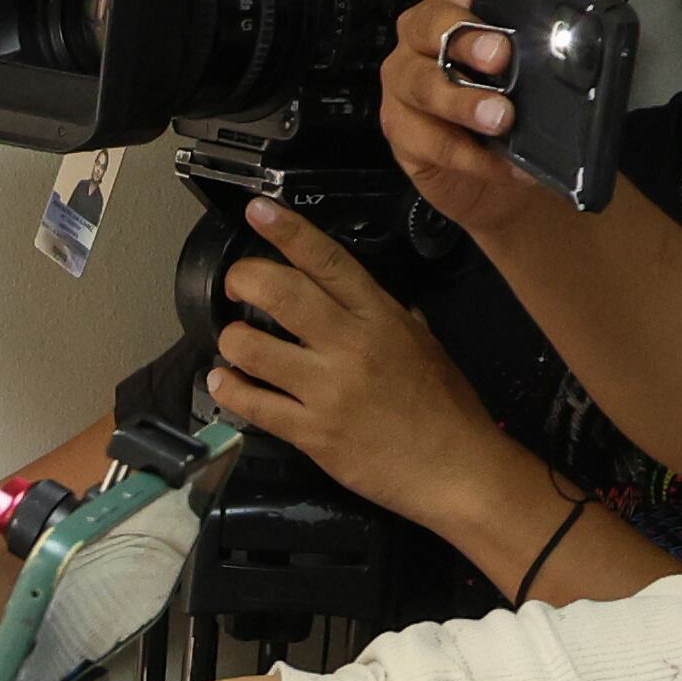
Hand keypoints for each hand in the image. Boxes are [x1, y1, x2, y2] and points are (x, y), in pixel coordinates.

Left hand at [197, 200, 549, 553]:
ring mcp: (328, 390)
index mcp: (380, 317)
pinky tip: (224, 381)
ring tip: (233, 342)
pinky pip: (254, 404)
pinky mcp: (312, 433)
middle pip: (281, 293)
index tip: (257, 210)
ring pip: (254, 348)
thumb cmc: (447, 409)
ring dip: (232, 339)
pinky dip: (229, 388)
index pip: (328, 261)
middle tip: (236, 284)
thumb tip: (372, 298)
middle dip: (244, 279)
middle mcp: (350, 345)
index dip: (288, 231)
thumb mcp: (426, 345)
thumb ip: (393, 316)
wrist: (457, 470)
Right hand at [376, 0, 584, 238]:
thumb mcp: (552, 40)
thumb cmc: (522, 96)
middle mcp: (426, 30)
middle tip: (504, 55)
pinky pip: (430, 140)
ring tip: (502, 118)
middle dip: (467, 35)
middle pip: (430, 18)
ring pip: (421, 81)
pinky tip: (505, 162)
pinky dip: (472, 155)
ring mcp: (407, 79)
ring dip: (463, 101)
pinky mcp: (402, 129)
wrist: (503, 173)